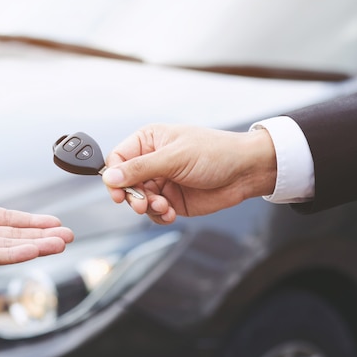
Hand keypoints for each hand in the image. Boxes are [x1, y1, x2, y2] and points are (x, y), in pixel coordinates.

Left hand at [0, 145, 73, 265]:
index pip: (7, 219)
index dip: (31, 221)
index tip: (54, 222)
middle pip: (14, 235)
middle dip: (42, 236)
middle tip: (68, 237)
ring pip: (7, 247)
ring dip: (35, 246)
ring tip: (61, 244)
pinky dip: (13, 253)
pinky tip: (33, 250)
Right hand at [101, 124, 276, 222]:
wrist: (245, 172)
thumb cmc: (215, 153)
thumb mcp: (174, 157)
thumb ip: (140, 168)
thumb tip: (110, 177)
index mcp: (148, 141)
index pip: (118, 159)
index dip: (115, 177)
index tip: (119, 192)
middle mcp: (152, 161)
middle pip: (125, 183)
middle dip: (132, 196)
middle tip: (141, 205)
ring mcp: (161, 181)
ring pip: (138, 200)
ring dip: (148, 207)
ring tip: (164, 207)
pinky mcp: (171, 199)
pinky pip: (153, 212)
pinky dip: (159, 215)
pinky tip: (171, 212)